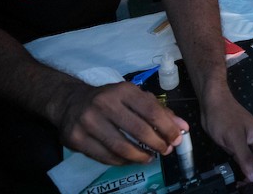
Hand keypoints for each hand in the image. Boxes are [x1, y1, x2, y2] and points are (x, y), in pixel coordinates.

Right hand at [55, 81, 188, 165]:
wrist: (71, 102)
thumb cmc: (109, 100)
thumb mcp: (133, 97)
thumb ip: (159, 111)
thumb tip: (182, 127)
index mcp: (123, 90)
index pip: (151, 111)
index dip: (168, 128)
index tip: (176, 139)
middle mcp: (105, 104)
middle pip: (139, 130)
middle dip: (157, 144)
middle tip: (165, 150)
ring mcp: (89, 121)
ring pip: (121, 147)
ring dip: (140, 156)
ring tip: (149, 157)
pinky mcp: (77, 138)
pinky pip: (105, 157)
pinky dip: (122, 162)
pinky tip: (130, 159)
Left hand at [200, 91, 252, 187]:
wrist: (212, 103)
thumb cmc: (224, 115)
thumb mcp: (234, 138)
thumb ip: (246, 158)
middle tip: (252, 190)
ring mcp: (250, 147)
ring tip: (245, 188)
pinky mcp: (240, 149)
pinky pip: (247, 165)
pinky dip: (245, 174)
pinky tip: (240, 181)